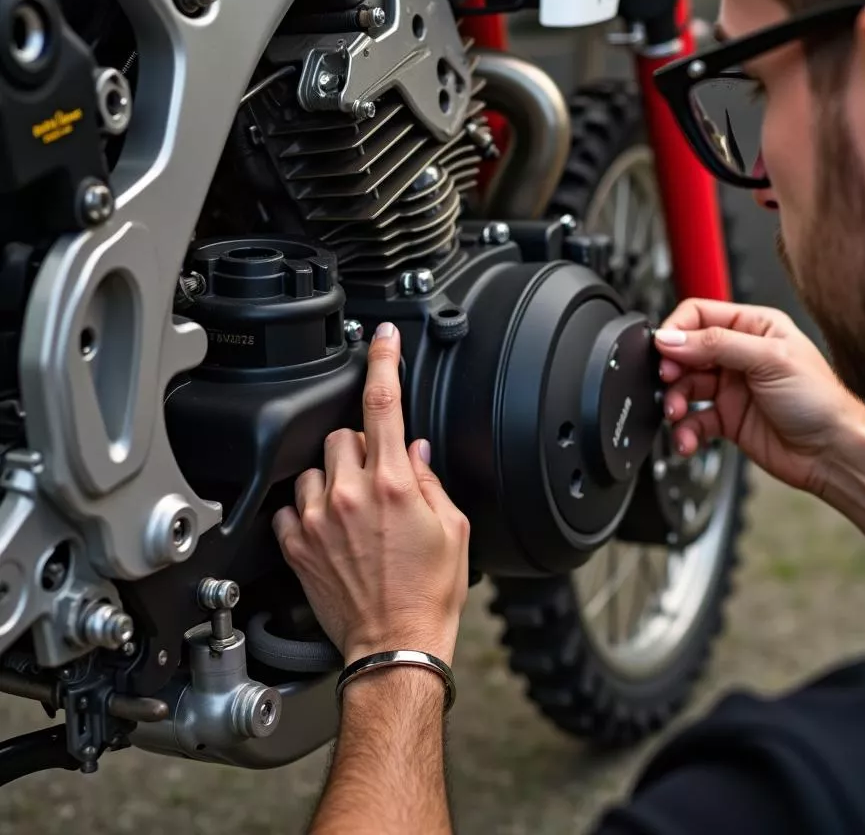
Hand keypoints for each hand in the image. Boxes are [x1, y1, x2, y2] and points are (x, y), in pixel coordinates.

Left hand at [272, 322, 469, 664]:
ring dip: (332, 476)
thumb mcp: (454, 528)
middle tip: (378, 477)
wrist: (397, 644)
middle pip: (342, 434)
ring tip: (352, 508)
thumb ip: (430, 479)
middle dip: (361, 445)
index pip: (384, 401)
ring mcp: (318, 520)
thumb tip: (412, 451)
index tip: (381, 340)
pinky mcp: (297, 546)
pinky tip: (331, 529)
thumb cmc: (429, 592)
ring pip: (313, 467)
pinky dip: (309, 508)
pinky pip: (289, 505)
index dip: (383, 360)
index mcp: (393, 484)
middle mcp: (350, 495)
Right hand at [654, 299, 864, 496]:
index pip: (698, 316)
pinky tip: (688, 439)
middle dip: (672, 369)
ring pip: (684, 387)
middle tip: (668, 382)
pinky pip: (693, 421)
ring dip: (675, 402)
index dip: (676, 331)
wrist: (835, 454)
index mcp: (753, 327)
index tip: (663, 350)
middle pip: (685, 353)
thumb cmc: (821, 401)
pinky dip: (685, 431)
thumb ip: (716, 344)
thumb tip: (671, 338)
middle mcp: (739, 354)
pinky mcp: (727, 419)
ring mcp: (732, 388)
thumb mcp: (769, 359)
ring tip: (678, 414)